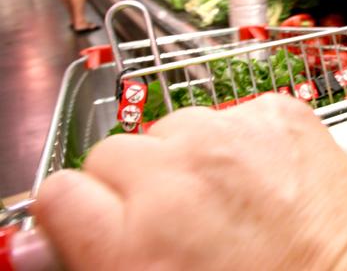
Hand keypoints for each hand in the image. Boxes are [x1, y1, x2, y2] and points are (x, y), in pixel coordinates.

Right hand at [33, 95, 346, 270]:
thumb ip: (101, 264)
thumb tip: (47, 244)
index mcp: (134, 240)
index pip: (59, 194)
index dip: (77, 212)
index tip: (95, 221)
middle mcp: (176, 173)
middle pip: (114, 152)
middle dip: (135, 185)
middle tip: (174, 218)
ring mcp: (230, 133)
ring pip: (173, 127)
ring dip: (187, 158)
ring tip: (228, 197)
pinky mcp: (277, 111)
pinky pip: (232, 115)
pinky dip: (239, 141)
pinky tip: (267, 177)